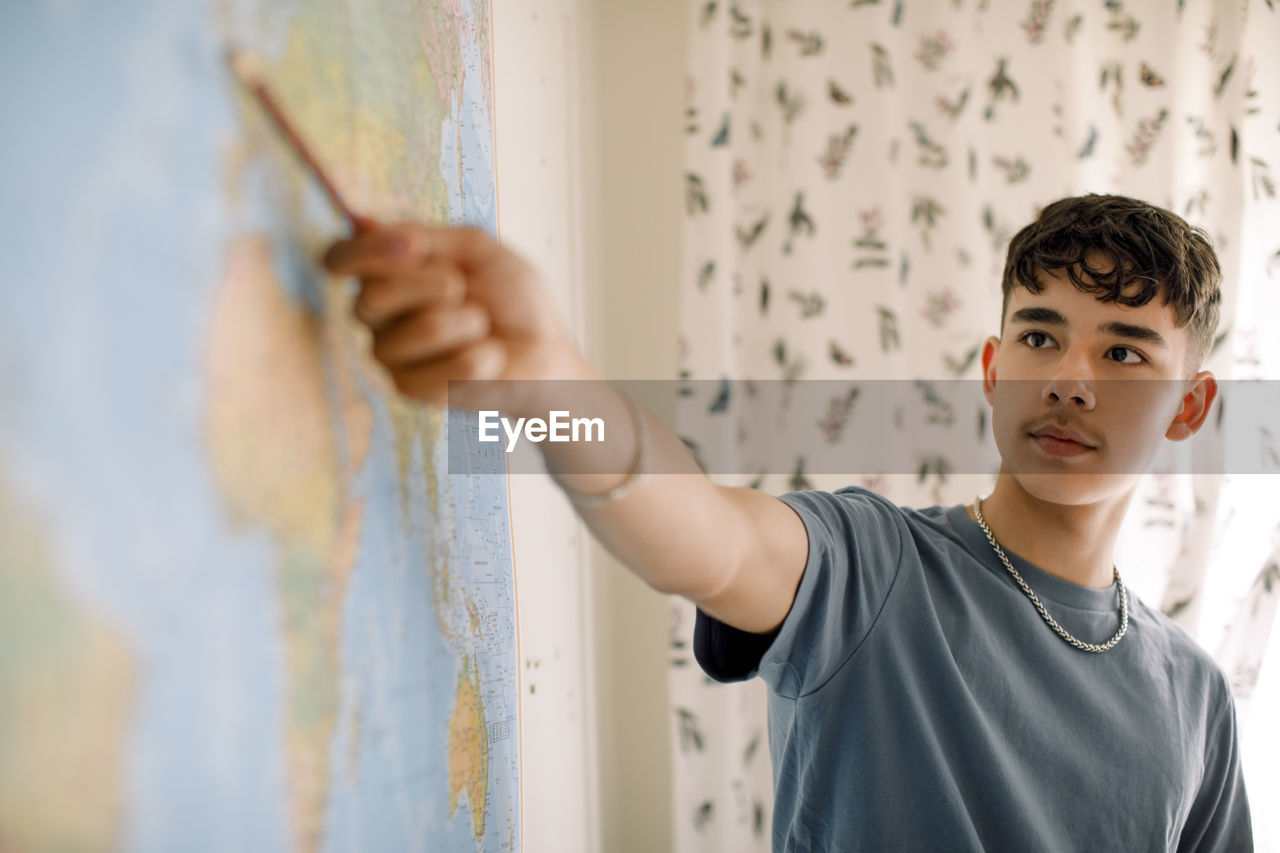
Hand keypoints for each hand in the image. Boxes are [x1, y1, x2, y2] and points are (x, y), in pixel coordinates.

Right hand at [323, 220, 587, 411]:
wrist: (543, 349)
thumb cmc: (511, 298)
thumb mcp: (474, 248)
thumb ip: (426, 235)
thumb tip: (369, 226)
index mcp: (385, 272)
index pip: (339, 257)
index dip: (365, 251)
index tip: (412, 246)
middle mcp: (376, 314)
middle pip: (372, 297)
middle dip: (435, 286)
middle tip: (463, 288)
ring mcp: (389, 353)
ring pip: (420, 330)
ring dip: (469, 321)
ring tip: (483, 325)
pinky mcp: (410, 388)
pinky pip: (445, 367)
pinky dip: (481, 355)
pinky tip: (489, 356)